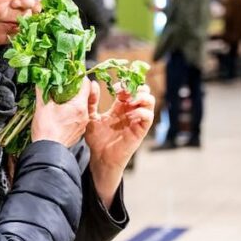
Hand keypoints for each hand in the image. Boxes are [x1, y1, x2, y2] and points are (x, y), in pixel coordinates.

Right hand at [31, 82, 91, 147]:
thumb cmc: (46, 131)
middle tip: (65, 86)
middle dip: (76, 89)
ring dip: (74, 102)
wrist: (48, 151)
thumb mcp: (42, 106)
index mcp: (79, 106)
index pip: (87, 85)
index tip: (71, 75)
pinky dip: (73, 113)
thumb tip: (42, 79)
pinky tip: (63, 113)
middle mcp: (84, 115)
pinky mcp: (78, 132)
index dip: (79, 77)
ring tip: (62, 99)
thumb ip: (43, 89)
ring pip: (82, 107)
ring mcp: (82, 125)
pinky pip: (79, 118)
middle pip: (85, 96)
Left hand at [85, 83, 155, 204]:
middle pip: (143, 90)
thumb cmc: (97, 140)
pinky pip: (148, 116)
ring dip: (141, 97)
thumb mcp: (91, 117)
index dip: (126, 84)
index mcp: (120, 106)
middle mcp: (131, 111)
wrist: (100, 158)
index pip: (130, 88)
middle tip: (123, 92)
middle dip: (135, 87)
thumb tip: (93, 82)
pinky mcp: (140, 130)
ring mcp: (137, 120)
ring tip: (128, 102)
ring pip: (149, 101)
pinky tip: (129, 116)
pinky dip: (141, 112)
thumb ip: (91, 101)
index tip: (116, 87)